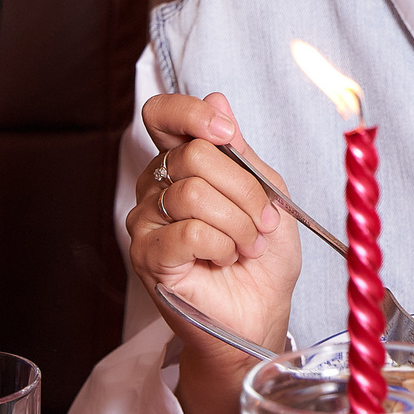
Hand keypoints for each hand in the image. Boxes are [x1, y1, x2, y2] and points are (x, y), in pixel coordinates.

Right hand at [126, 91, 301, 413]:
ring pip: (194, 193)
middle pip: (195, 155)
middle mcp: (157, 187)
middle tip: (259, 222)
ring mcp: (147, 222)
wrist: (261, 314)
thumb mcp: (267, 192)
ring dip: (238, 224)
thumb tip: (216, 98)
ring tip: (244, 246)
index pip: (163, 115)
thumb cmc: (263, 258)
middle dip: (244, 191)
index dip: (191, 114)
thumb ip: (240, 151)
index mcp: (182, 163)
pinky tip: (223, 260)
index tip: (226, 130)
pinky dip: (220, 245)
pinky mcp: (147, 256)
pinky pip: (188, 231)